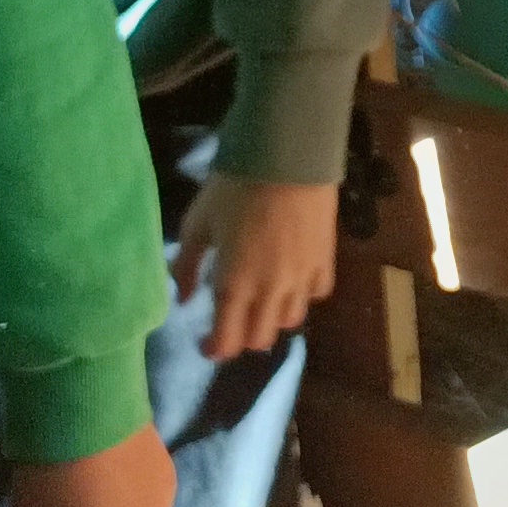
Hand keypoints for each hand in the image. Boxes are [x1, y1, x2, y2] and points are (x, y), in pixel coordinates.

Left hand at [172, 174, 340, 361]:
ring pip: (289, 322)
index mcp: (233, 284)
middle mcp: (269, 291)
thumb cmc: (234, 188)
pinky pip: (317, 294)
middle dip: (242, 337)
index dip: (214, 350)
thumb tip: (182, 299)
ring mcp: (301, 278)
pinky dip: (303, 295)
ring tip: (263, 301)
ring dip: (272, 318)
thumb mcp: (198, 223)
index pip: (227, 341)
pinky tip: (293, 280)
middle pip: (259, 339)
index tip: (205, 344)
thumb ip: (186, 265)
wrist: (288, 156)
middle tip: (232, 320)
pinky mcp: (325, 260)